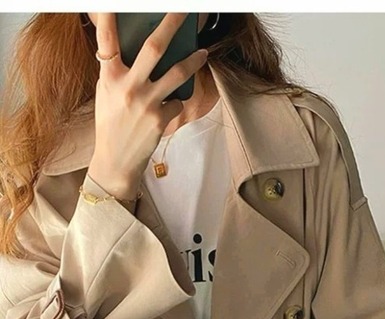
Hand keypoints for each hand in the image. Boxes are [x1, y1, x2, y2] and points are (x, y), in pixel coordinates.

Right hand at [88, 13, 208, 197]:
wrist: (115, 161)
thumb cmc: (111, 124)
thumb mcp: (107, 94)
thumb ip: (119, 71)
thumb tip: (139, 48)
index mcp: (109, 78)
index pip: (107, 41)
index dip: (109, 18)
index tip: (114, 4)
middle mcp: (127, 87)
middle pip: (154, 47)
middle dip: (171, 24)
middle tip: (183, 10)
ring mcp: (145, 103)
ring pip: (176, 73)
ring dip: (193, 60)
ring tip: (202, 53)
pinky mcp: (160, 119)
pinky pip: (176, 102)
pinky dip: (176, 102)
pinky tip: (171, 106)